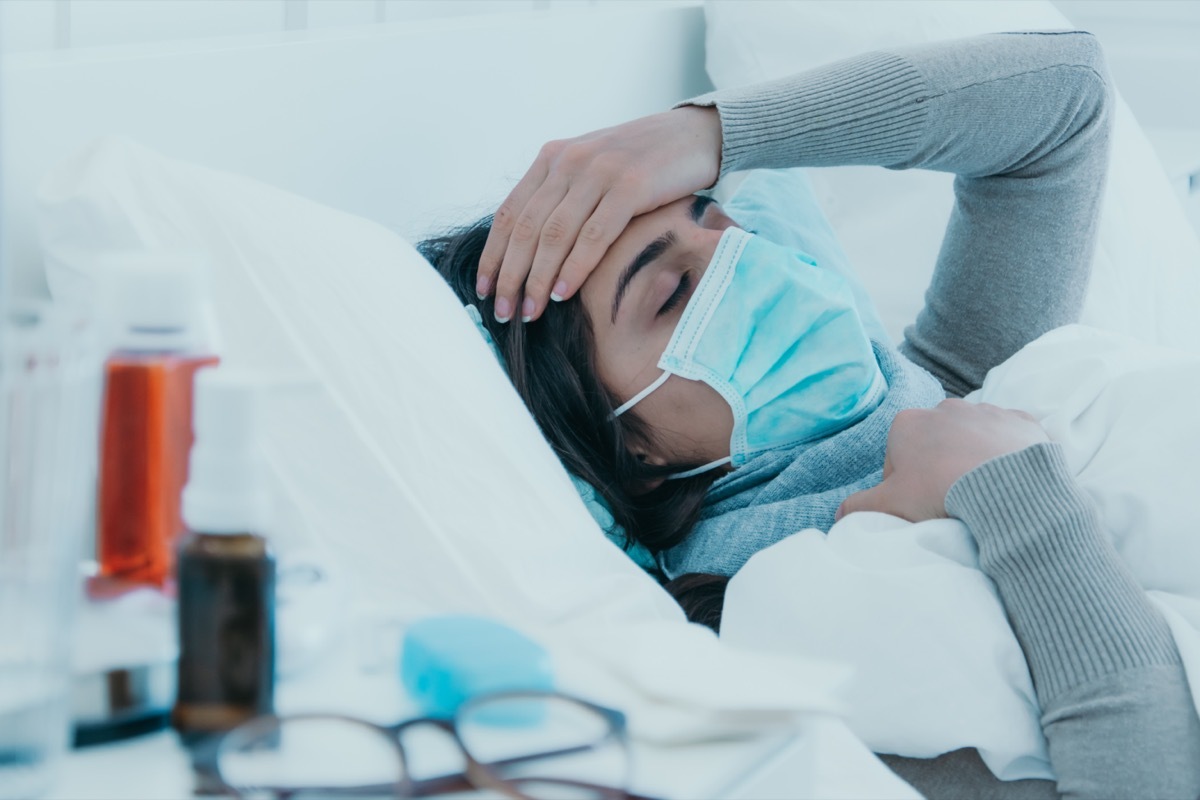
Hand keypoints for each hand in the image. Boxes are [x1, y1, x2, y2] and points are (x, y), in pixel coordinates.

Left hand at [477, 106, 721, 322]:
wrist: (693, 135)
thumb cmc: (641, 163)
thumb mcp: (591, 170)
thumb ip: (562, 197)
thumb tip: (531, 249)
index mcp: (552, 158)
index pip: (509, 213)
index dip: (493, 255)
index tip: (483, 289)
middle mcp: (568, 162)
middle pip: (525, 228)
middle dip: (510, 276)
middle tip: (502, 312)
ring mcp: (598, 172)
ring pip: (554, 235)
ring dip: (537, 279)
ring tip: (529, 312)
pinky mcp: (630, 186)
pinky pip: (593, 235)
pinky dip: (574, 268)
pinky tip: (562, 294)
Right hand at [837, 399, 1049, 522]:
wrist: (1009, 486)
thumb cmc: (941, 490)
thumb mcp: (889, 504)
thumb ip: (858, 506)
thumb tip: (838, 514)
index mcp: (908, 423)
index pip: (898, 457)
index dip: (904, 485)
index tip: (918, 504)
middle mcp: (945, 408)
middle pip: (935, 444)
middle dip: (939, 467)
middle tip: (950, 499)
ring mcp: (985, 410)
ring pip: (972, 437)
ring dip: (973, 458)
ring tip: (981, 489)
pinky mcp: (1021, 419)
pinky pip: (1010, 434)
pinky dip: (1008, 451)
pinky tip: (1009, 474)